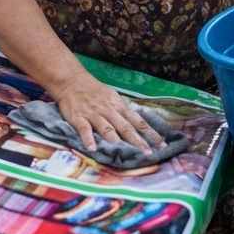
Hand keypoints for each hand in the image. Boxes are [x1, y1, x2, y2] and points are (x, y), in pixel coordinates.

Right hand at [48, 72, 163, 155]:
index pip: (138, 122)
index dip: (150, 133)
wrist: (72, 80)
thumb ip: (123, 113)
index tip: (161, 145)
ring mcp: (93, 114)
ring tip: (122, 150)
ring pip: (106, 128)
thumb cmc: (95, 91)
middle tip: (147, 153)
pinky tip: (92, 148)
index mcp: (119, 107)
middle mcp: (109, 111)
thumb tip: (139, 127)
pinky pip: (84, 129)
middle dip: (137, 141)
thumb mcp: (113, 98)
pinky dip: (88, 138)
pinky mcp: (78, 117)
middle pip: (125, 127)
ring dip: (115, 139)